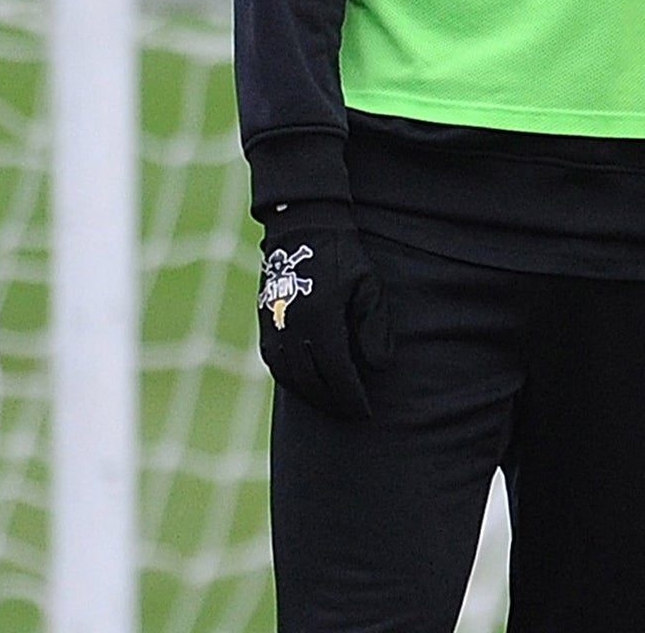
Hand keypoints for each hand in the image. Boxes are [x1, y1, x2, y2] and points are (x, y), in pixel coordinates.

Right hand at [256, 200, 392, 419]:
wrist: (301, 229)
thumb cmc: (343, 256)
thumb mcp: (368, 285)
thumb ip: (374, 326)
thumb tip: (379, 366)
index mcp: (321, 321)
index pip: (337, 373)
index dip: (351, 396)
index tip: (365, 412)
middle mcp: (293, 329)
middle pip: (314, 381)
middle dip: (335, 403)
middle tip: (353, 415)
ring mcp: (275, 328)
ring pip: (292, 378)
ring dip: (314, 397)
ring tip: (334, 407)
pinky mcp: (265, 325)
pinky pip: (276, 365)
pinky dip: (294, 382)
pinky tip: (309, 387)